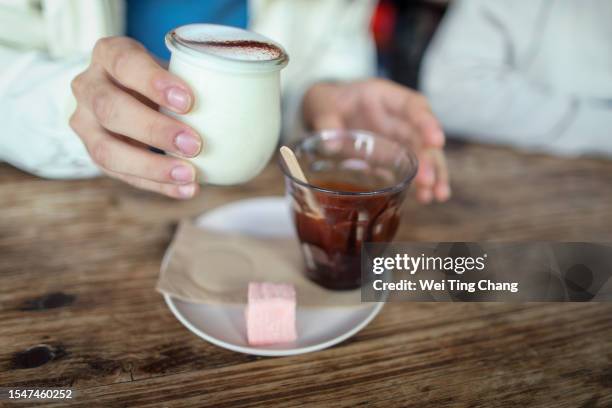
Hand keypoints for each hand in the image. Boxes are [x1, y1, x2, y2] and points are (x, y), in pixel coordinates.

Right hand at [70, 36, 201, 198]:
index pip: (124, 63)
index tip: (188, 100)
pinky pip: (121, 175)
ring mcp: (85, 124)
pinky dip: (156, 184)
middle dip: (154, 130)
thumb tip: (248, 103)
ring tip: (189, 174)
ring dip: (151, 167)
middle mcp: (88, 87)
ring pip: (106, 150)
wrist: (128, 92)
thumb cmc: (158, 77)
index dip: (153, 82)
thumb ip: (196, 79)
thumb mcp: (171, 66)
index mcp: (108, 55)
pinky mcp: (94, 153)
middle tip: (194, 144)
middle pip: (111, 110)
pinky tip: (186, 189)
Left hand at [302, 79, 449, 202]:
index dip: (426, 122)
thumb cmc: (328, 102)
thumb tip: (332, 145)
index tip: (436, 141)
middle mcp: (397, 117)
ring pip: (423, 154)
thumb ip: (326, 121)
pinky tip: (426, 198)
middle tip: (429, 182)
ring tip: (437, 195)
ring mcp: (397, 137)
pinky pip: (411, 168)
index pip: (413, 106)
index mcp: (384, 97)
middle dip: (430, 158)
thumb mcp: (321, 105)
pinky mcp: (393, 155)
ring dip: (433, 174)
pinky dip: (419, 182)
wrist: (326, 110)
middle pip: (422, 136)